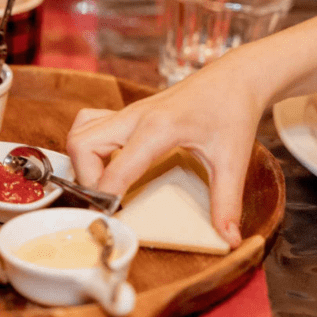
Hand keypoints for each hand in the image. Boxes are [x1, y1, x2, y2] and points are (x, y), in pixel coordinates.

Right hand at [66, 55, 265, 247]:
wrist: (236, 77)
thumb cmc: (233, 111)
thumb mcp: (233, 160)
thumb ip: (226, 202)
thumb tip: (230, 239)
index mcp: (158, 129)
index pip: (115, 169)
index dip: (105, 198)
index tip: (110, 220)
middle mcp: (134, 117)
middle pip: (81, 145)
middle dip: (85, 179)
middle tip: (107, 200)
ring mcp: (128, 112)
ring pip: (80, 132)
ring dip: (82, 161)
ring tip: (102, 183)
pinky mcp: (128, 113)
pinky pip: (90, 124)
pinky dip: (87, 145)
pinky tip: (106, 162)